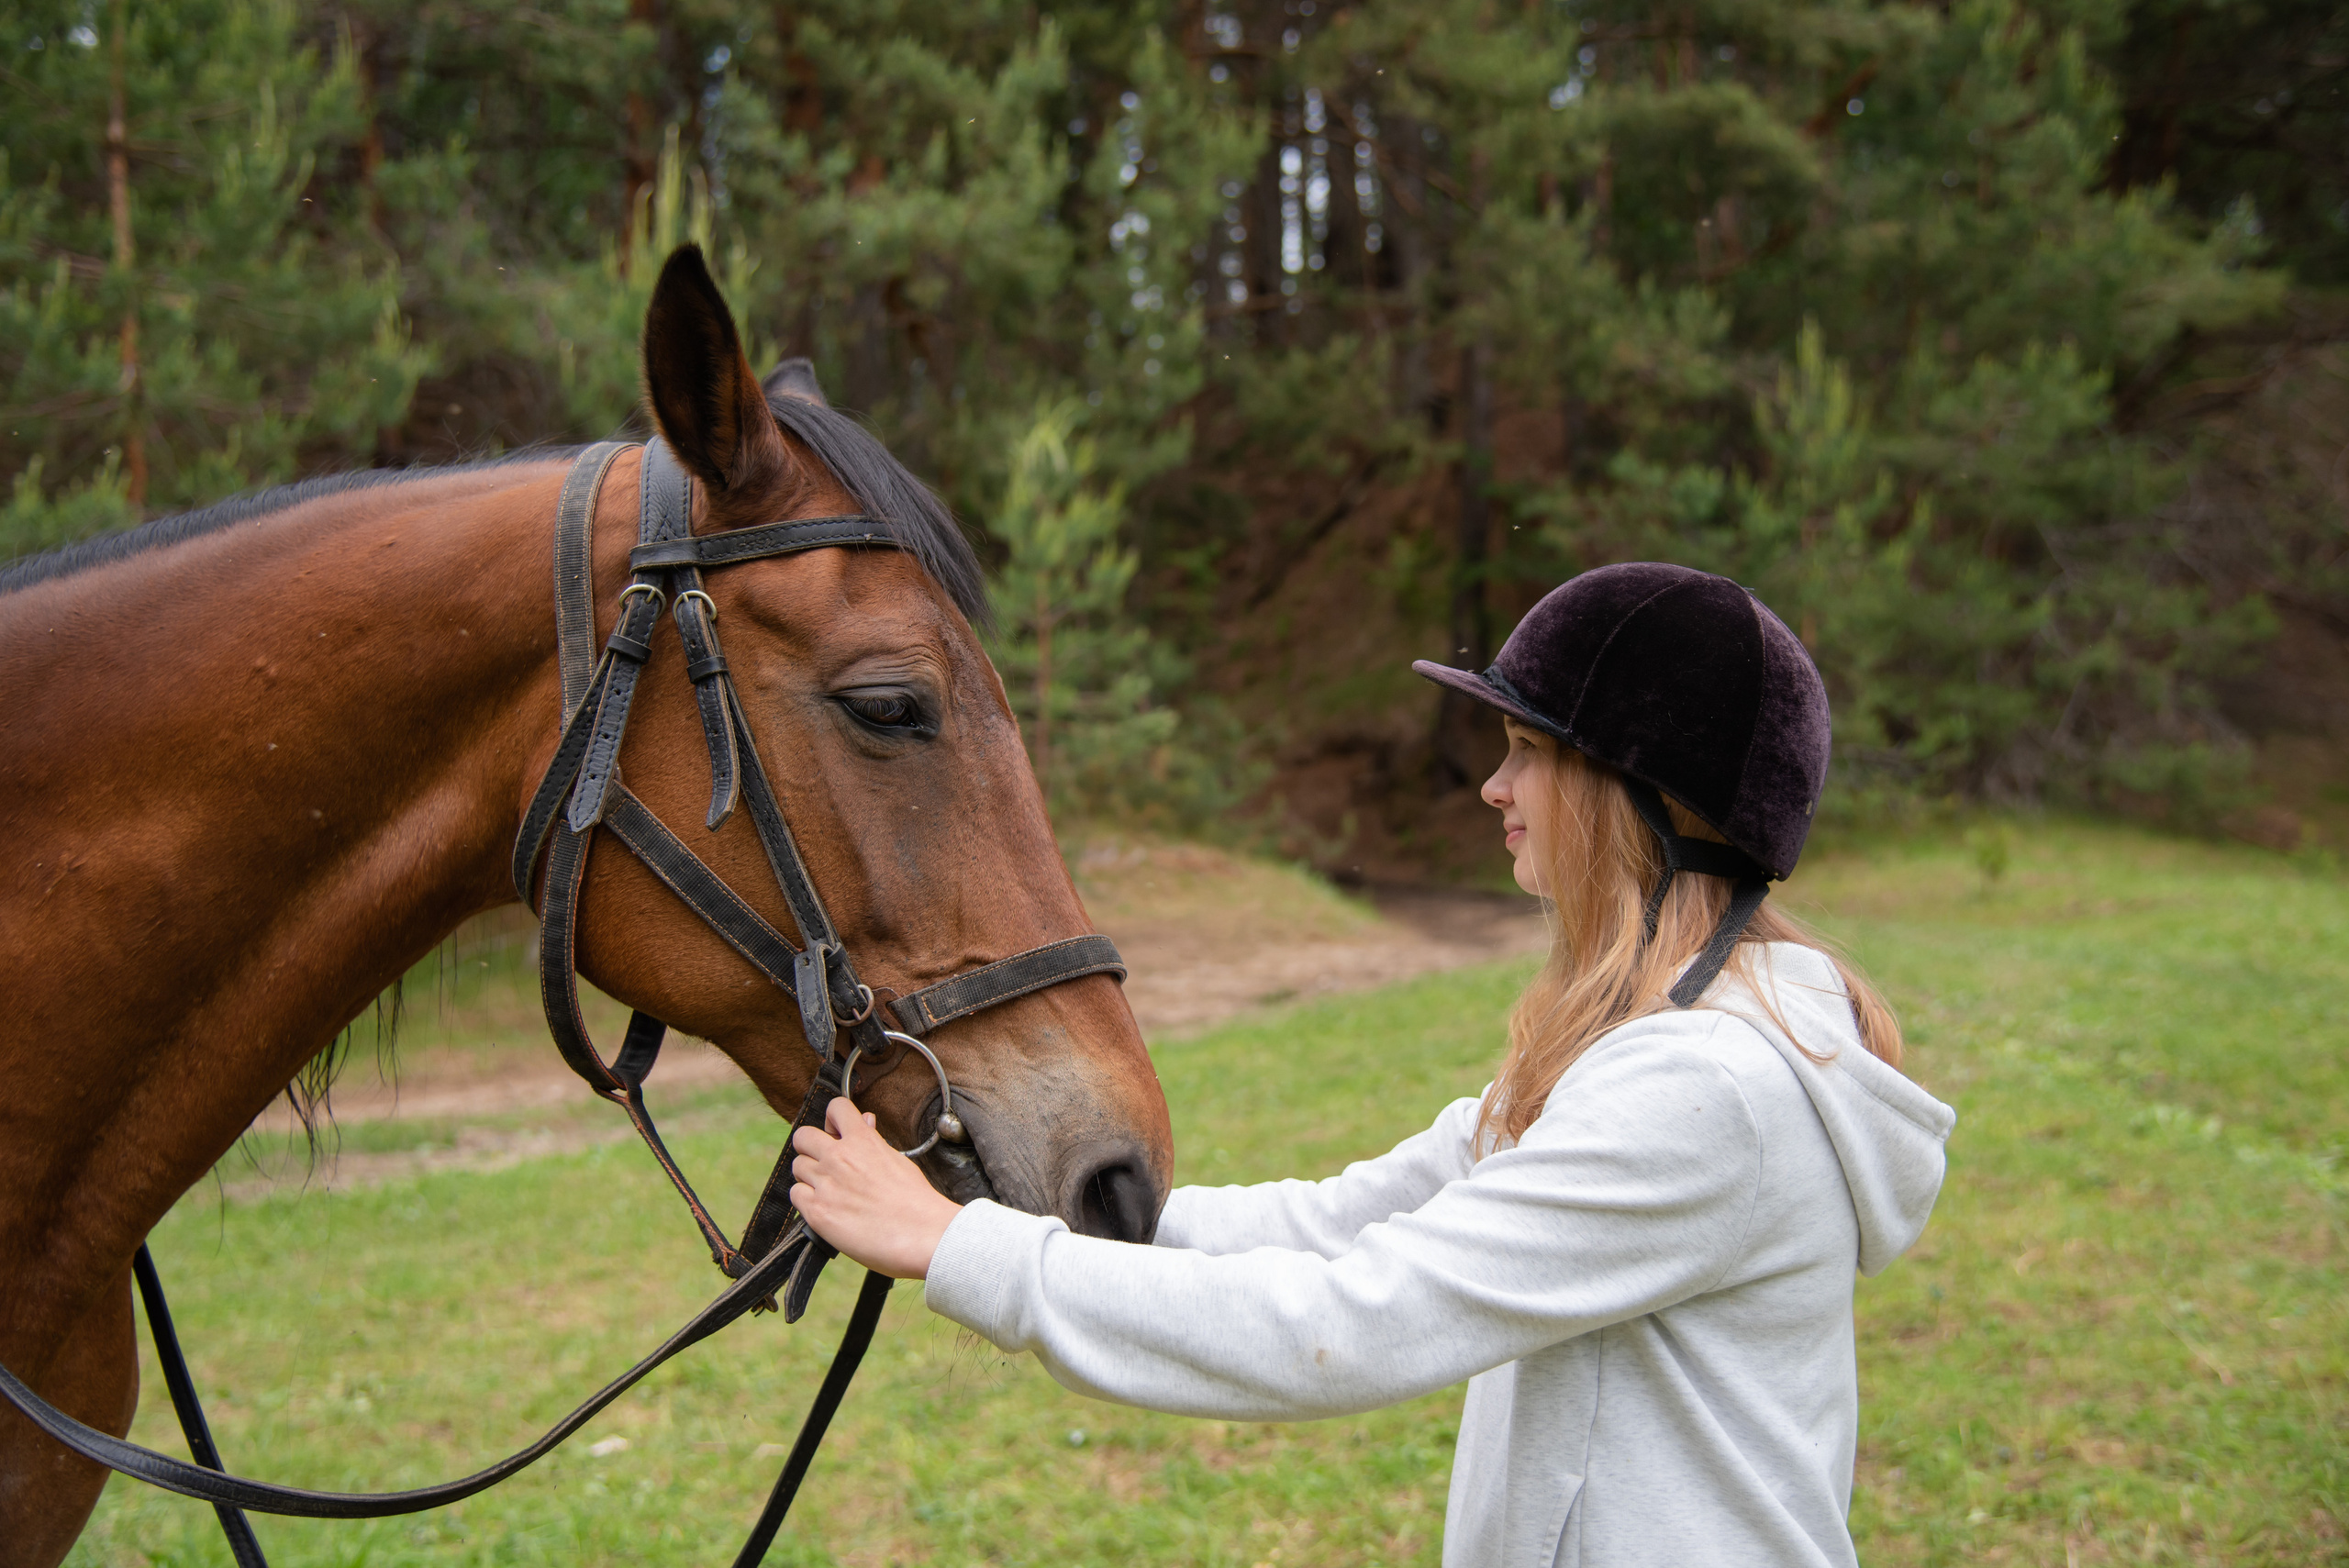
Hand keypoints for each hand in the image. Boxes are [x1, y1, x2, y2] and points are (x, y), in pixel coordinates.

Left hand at [790, 1097, 962, 1279]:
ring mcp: (826, 1184)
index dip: (833, 1121)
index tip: (836, 1134)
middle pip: (802, 1136)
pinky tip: (826, 1207)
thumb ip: (873, 1140)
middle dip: (811, 1147)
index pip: (835, 1108)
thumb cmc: (915, 1200)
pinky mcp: (817, 1212)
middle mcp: (839, 1158)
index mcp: (862, 1140)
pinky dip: (806, 1200)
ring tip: (830, 1190)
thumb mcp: (896, 1159)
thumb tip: (865, 1120)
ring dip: (809, 1176)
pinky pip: (795, 1195)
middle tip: (825, 1163)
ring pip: (797, 1167)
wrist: (921, 1234)